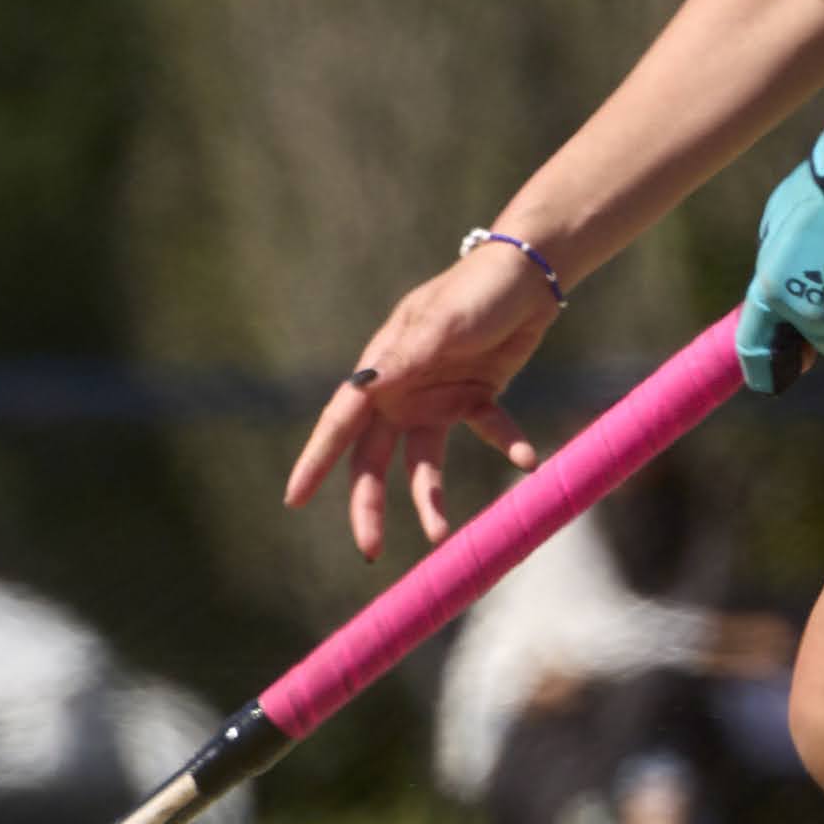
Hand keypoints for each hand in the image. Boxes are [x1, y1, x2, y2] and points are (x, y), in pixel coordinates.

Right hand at [285, 248, 553, 559]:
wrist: (528, 275)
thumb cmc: (475, 290)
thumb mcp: (441, 322)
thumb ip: (408, 356)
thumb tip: (365, 386)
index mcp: (380, 372)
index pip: (339, 424)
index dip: (315, 463)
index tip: (294, 500)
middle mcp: (400, 392)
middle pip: (373, 460)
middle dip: (368, 504)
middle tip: (370, 549)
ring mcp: (437, 399)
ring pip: (422, 464)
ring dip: (429, 499)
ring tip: (442, 537)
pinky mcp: (476, 399)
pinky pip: (487, 433)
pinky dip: (508, 447)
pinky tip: (529, 459)